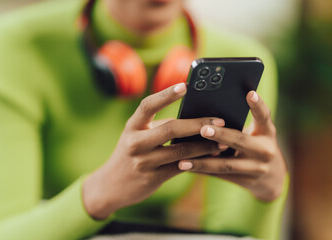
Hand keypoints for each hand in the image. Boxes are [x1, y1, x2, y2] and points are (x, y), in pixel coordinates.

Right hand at [82, 83, 224, 218]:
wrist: (111, 186)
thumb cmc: (130, 154)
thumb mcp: (136, 136)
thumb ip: (158, 127)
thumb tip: (193, 119)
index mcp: (131, 126)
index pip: (147, 105)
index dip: (166, 95)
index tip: (186, 86)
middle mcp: (135, 143)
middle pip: (170, 128)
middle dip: (198, 124)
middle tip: (219, 121)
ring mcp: (143, 162)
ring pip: (180, 151)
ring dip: (204, 146)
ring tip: (223, 141)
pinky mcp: (152, 178)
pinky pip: (181, 167)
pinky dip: (199, 161)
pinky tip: (211, 157)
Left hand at [178, 91, 286, 201]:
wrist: (273, 177)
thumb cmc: (255, 144)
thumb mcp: (256, 133)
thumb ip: (240, 124)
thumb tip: (206, 114)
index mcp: (267, 132)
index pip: (264, 116)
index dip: (258, 105)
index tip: (250, 93)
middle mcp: (266, 150)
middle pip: (240, 141)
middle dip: (221, 135)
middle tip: (203, 129)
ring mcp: (257, 169)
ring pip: (226, 164)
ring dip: (203, 162)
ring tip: (183, 160)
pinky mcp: (247, 182)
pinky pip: (220, 175)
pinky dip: (202, 171)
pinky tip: (186, 168)